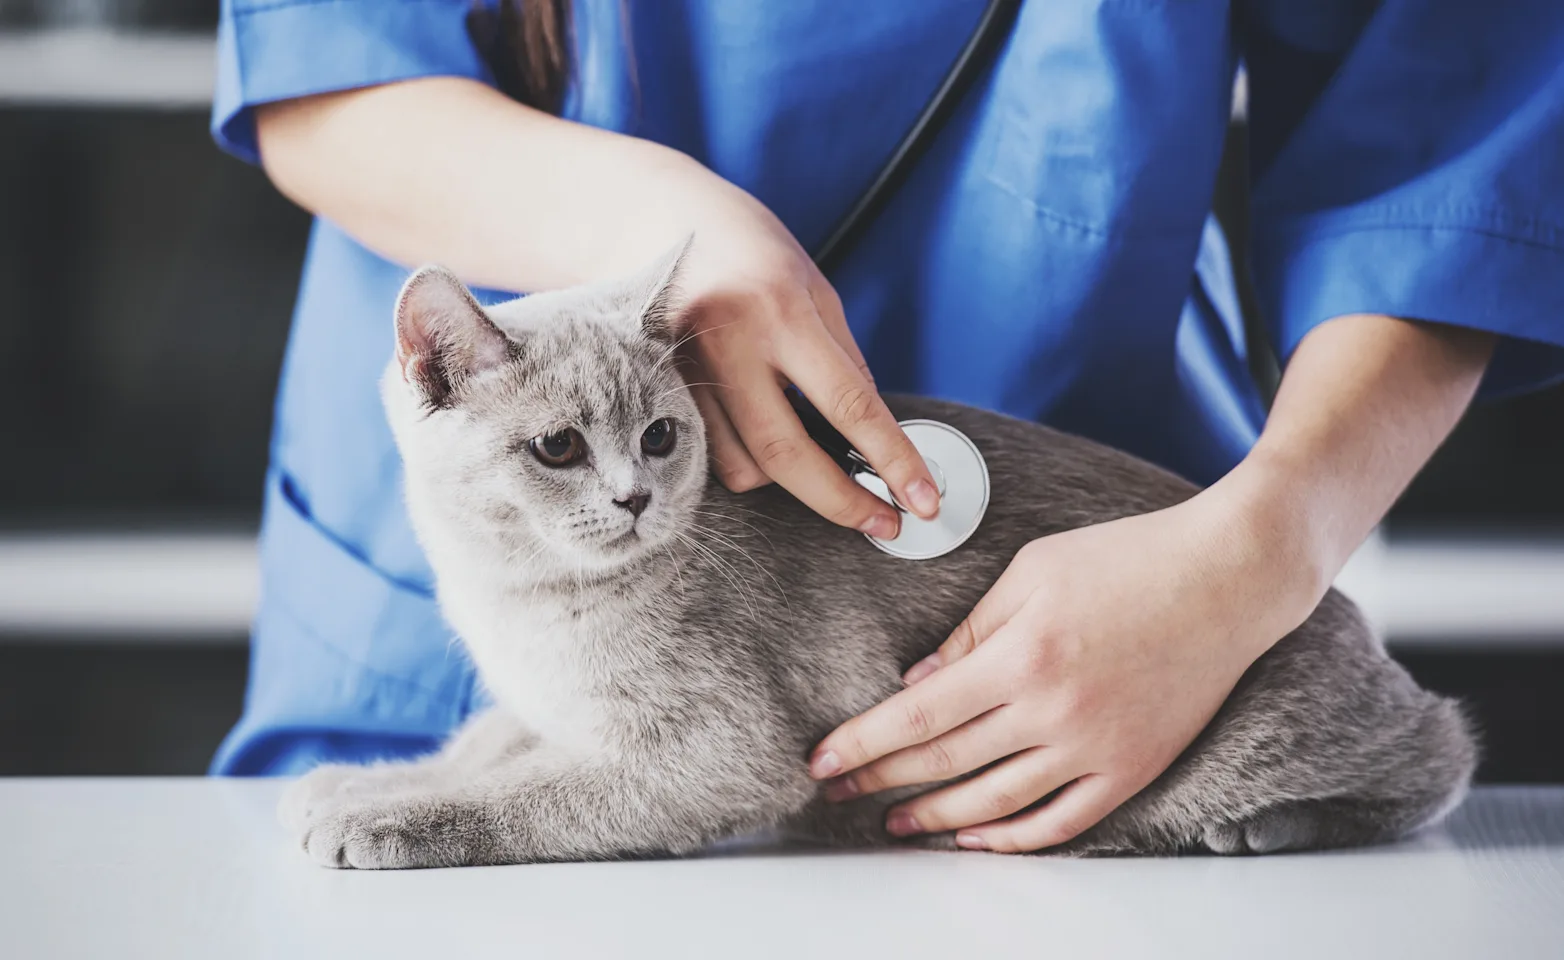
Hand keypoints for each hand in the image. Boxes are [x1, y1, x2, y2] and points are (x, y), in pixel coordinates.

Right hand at [658, 158, 940, 535]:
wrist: (654, 218)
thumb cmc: (749, 250)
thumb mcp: (814, 289)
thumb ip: (844, 362)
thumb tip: (878, 437)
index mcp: (780, 309)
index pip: (849, 404)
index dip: (892, 461)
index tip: (921, 501)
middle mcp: (728, 343)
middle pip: (787, 454)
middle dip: (841, 502)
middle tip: (883, 523)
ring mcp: (684, 371)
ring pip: (742, 466)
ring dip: (787, 481)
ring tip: (811, 458)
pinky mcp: (658, 391)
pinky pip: (711, 455)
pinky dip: (747, 461)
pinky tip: (762, 437)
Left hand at [808, 489, 1324, 851]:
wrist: (1228, 577)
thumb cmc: (1128, 558)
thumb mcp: (1032, 571)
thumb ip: (970, 632)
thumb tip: (918, 685)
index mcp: (1022, 655)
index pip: (920, 716)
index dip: (864, 742)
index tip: (822, 760)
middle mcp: (1055, 711)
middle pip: (946, 762)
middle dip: (882, 779)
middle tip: (838, 791)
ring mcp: (1097, 747)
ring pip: (997, 802)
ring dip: (938, 819)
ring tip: (895, 823)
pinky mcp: (1133, 767)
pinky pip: (1064, 821)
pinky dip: (1015, 837)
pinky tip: (977, 839)